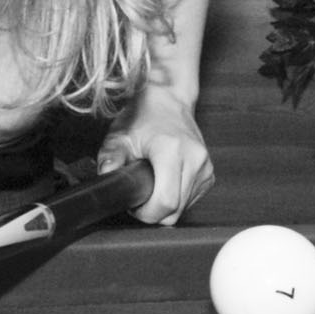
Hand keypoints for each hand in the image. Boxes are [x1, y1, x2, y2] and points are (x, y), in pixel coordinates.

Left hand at [94, 87, 213, 225]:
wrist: (169, 101)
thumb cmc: (143, 116)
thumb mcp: (120, 136)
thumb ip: (110, 157)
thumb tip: (105, 176)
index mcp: (172, 151)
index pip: (166, 202)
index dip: (146, 212)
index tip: (133, 205)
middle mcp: (194, 160)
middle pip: (175, 210)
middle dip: (153, 212)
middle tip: (138, 196)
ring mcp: (205, 167)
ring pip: (184, 208)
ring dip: (165, 206)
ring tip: (151, 186)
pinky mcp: (209, 173)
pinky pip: (191, 200)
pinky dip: (176, 199)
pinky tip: (164, 183)